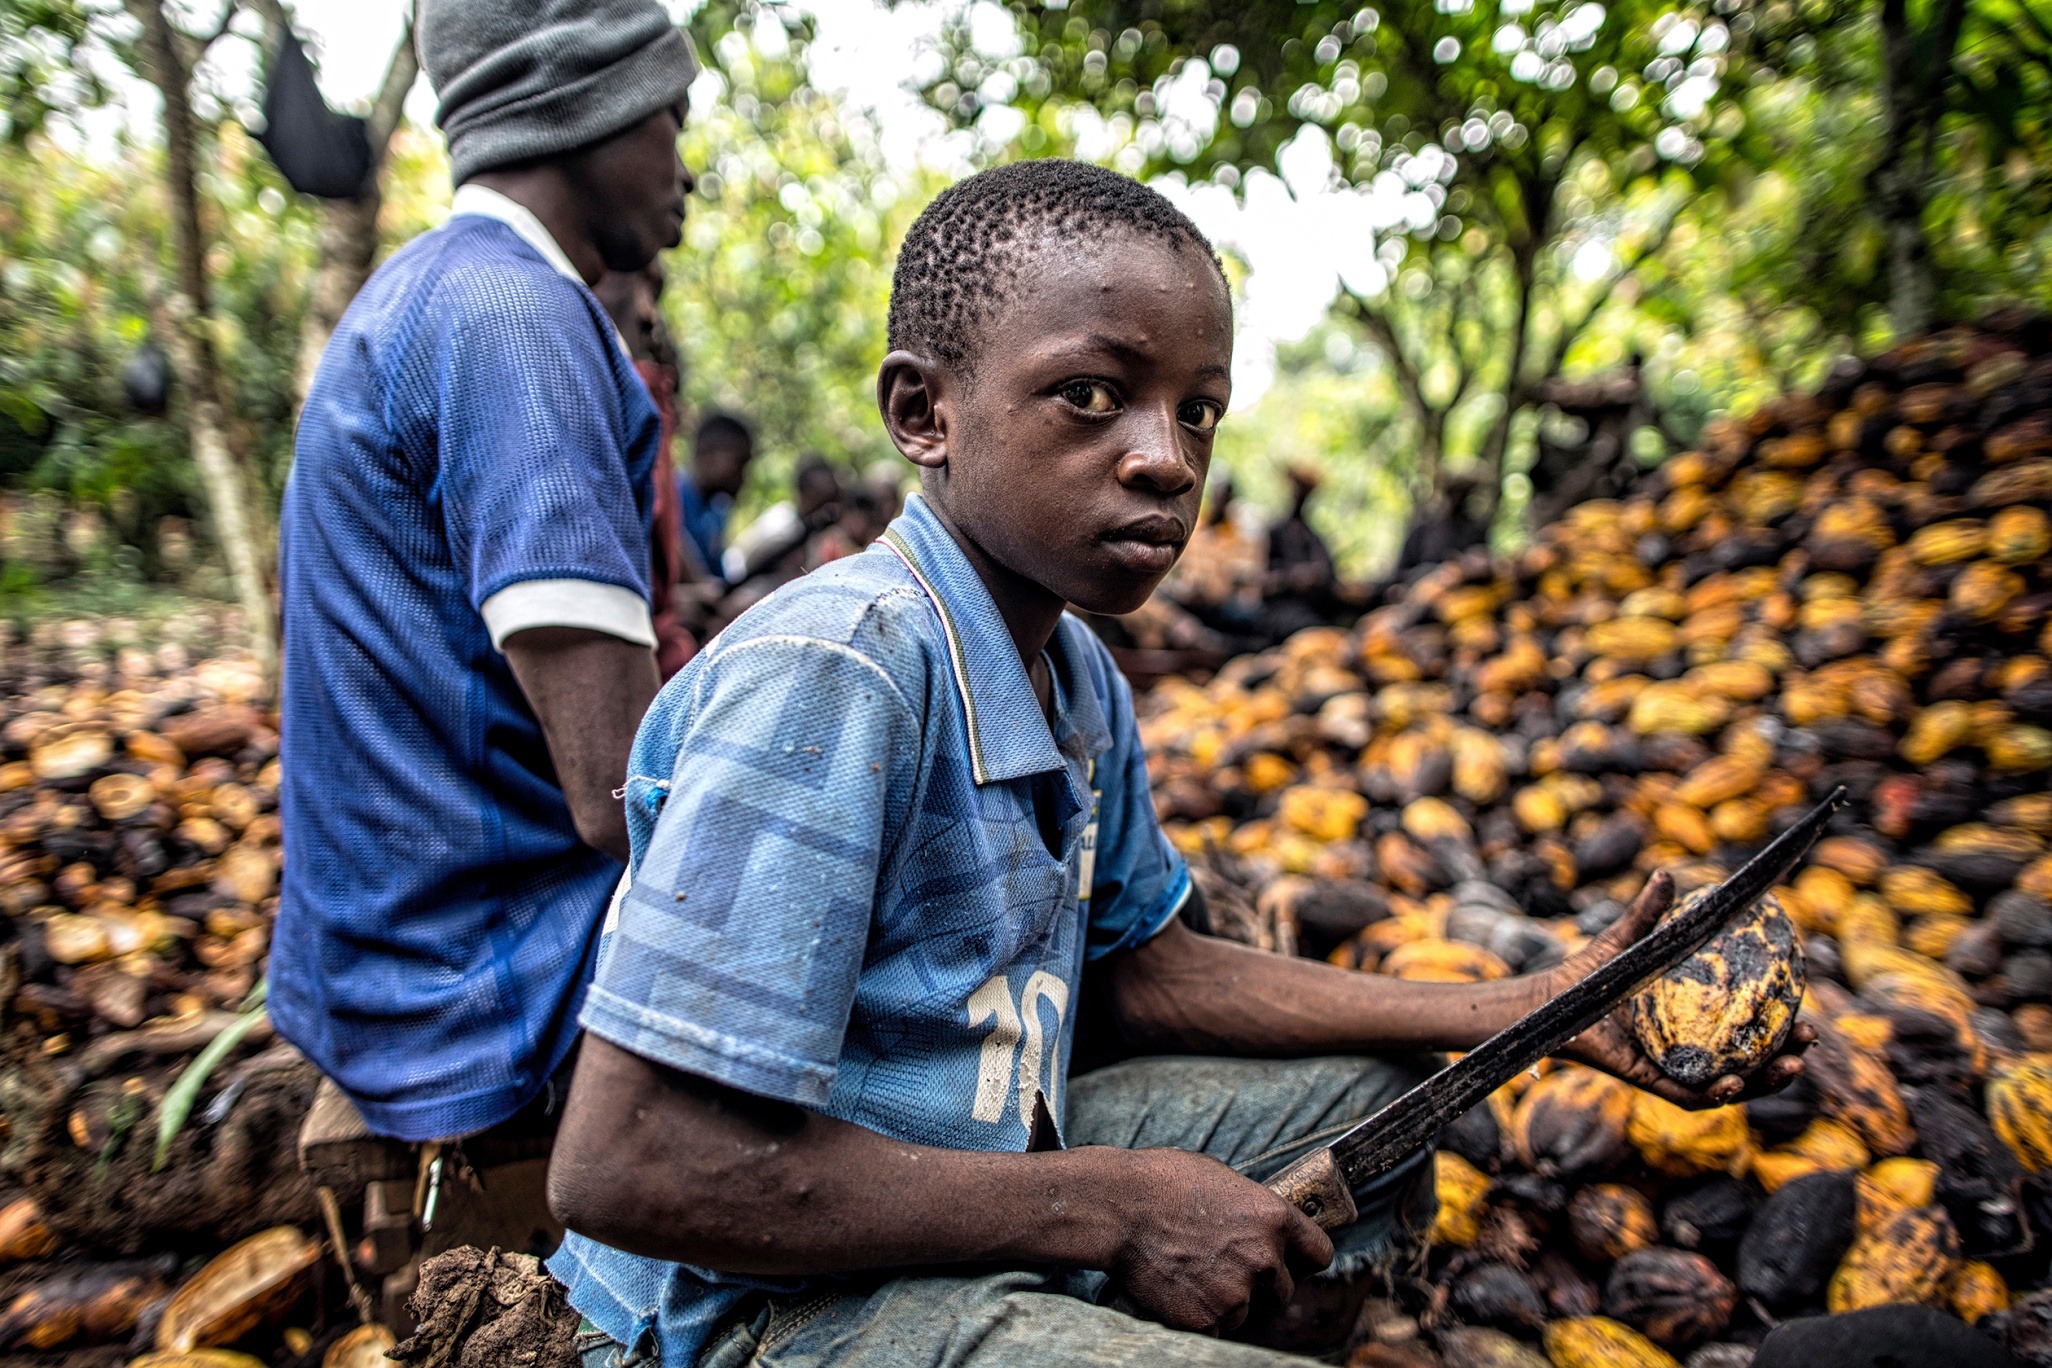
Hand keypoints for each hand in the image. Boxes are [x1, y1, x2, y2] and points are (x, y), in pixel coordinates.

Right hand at [1104, 1148, 1334, 1333]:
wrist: (1115, 1207)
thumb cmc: (1161, 1182)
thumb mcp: (1222, 1179)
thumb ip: (1253, 1210)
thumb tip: (1264, 1228)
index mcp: (1275, 1217)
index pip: (1320, 1253)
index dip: (1302, 1259)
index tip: (1290, 1261)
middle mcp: (1264, 1259)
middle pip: (1283, 1290)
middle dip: (1260, 1283)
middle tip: (1225, 1268)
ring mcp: (1236, 1293)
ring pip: (1246, 1311)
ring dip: (1226, 1300)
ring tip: (1190, 1272)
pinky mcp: (1207, 1319)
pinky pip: (1216, 1328)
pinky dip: (1199, 1316)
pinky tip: (1177, 1289)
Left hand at [1548, 870, 1816, 1108]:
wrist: (1553, 1000)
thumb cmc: (1594, 971)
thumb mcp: (1628, 939)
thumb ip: (1648, 913)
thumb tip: (1665, 874)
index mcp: (1698, 1021)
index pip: (1751, 1027)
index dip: (1784, 1023)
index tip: (1810, 1011)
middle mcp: (1693, 1050)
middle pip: (1754, 1060)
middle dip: (1788, 1055)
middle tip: (1809, 1037)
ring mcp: (1674, 1069)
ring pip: (1733, 1085)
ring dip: (1765, 1081)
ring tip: (1790, 1065)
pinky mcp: (1650, 1082)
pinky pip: (1689, 1095)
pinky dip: (1714, 1093)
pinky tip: (1733, 1085)